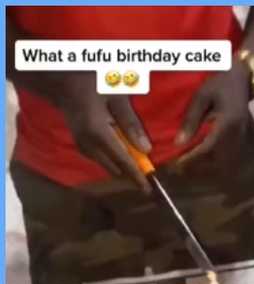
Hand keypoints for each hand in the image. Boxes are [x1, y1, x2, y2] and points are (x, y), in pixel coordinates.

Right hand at [57, 73, 150, 191]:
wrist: (62, 81)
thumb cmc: (93, 82)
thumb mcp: (118, 97)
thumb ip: (131, 123)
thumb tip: (146, 150)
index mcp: (98, 131)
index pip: (122, 160)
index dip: (136, 176)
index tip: (148, 190)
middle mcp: (87, 142)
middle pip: (113, 167)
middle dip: (131, 174)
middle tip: (148, 178)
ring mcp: (80, 143)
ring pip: (105, 164)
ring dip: (122, 167)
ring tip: (139, 168)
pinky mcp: (79, 143)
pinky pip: (99, 158)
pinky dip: (112, 160)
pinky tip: (123, 157)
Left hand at [175, 66, 250, 168]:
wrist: (241, 76)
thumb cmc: (220, 83)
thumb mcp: (201, 97)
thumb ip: (191, 119)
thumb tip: (179, 143)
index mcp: (226, 124)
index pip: (207, 147)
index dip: (191, 158)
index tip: (176, 164)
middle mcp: (235, 133)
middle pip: (215, 157)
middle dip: (198, 163)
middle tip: (179, 166)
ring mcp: (239, 135)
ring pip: (221, 156)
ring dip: (205, 160)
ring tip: (187, 160)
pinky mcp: (238, 134)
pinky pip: (224, 149)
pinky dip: (211, 153)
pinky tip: (199, 150)